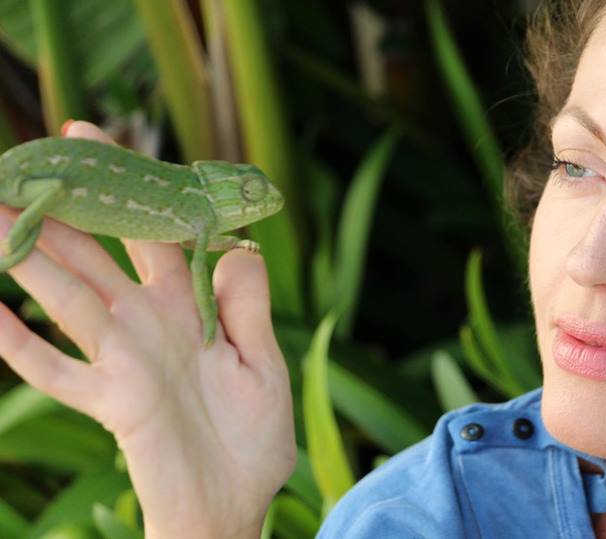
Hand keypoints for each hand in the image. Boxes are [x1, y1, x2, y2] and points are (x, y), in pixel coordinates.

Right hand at [0, 122, 296, 537]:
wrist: (237, 501)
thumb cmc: (254, 435)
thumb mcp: (265, 362)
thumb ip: (248, 305)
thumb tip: (240, 245)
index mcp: (188, 305)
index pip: (151, 230)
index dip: (125, 185)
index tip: (89, 136)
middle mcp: (147, 323)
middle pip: (95, 254)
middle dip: (60, 209)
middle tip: (16, 163)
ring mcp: (124, 360)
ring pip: (66, 297)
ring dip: (28, 258)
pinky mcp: (111, 401)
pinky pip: (55, 372)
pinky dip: (19, 346)